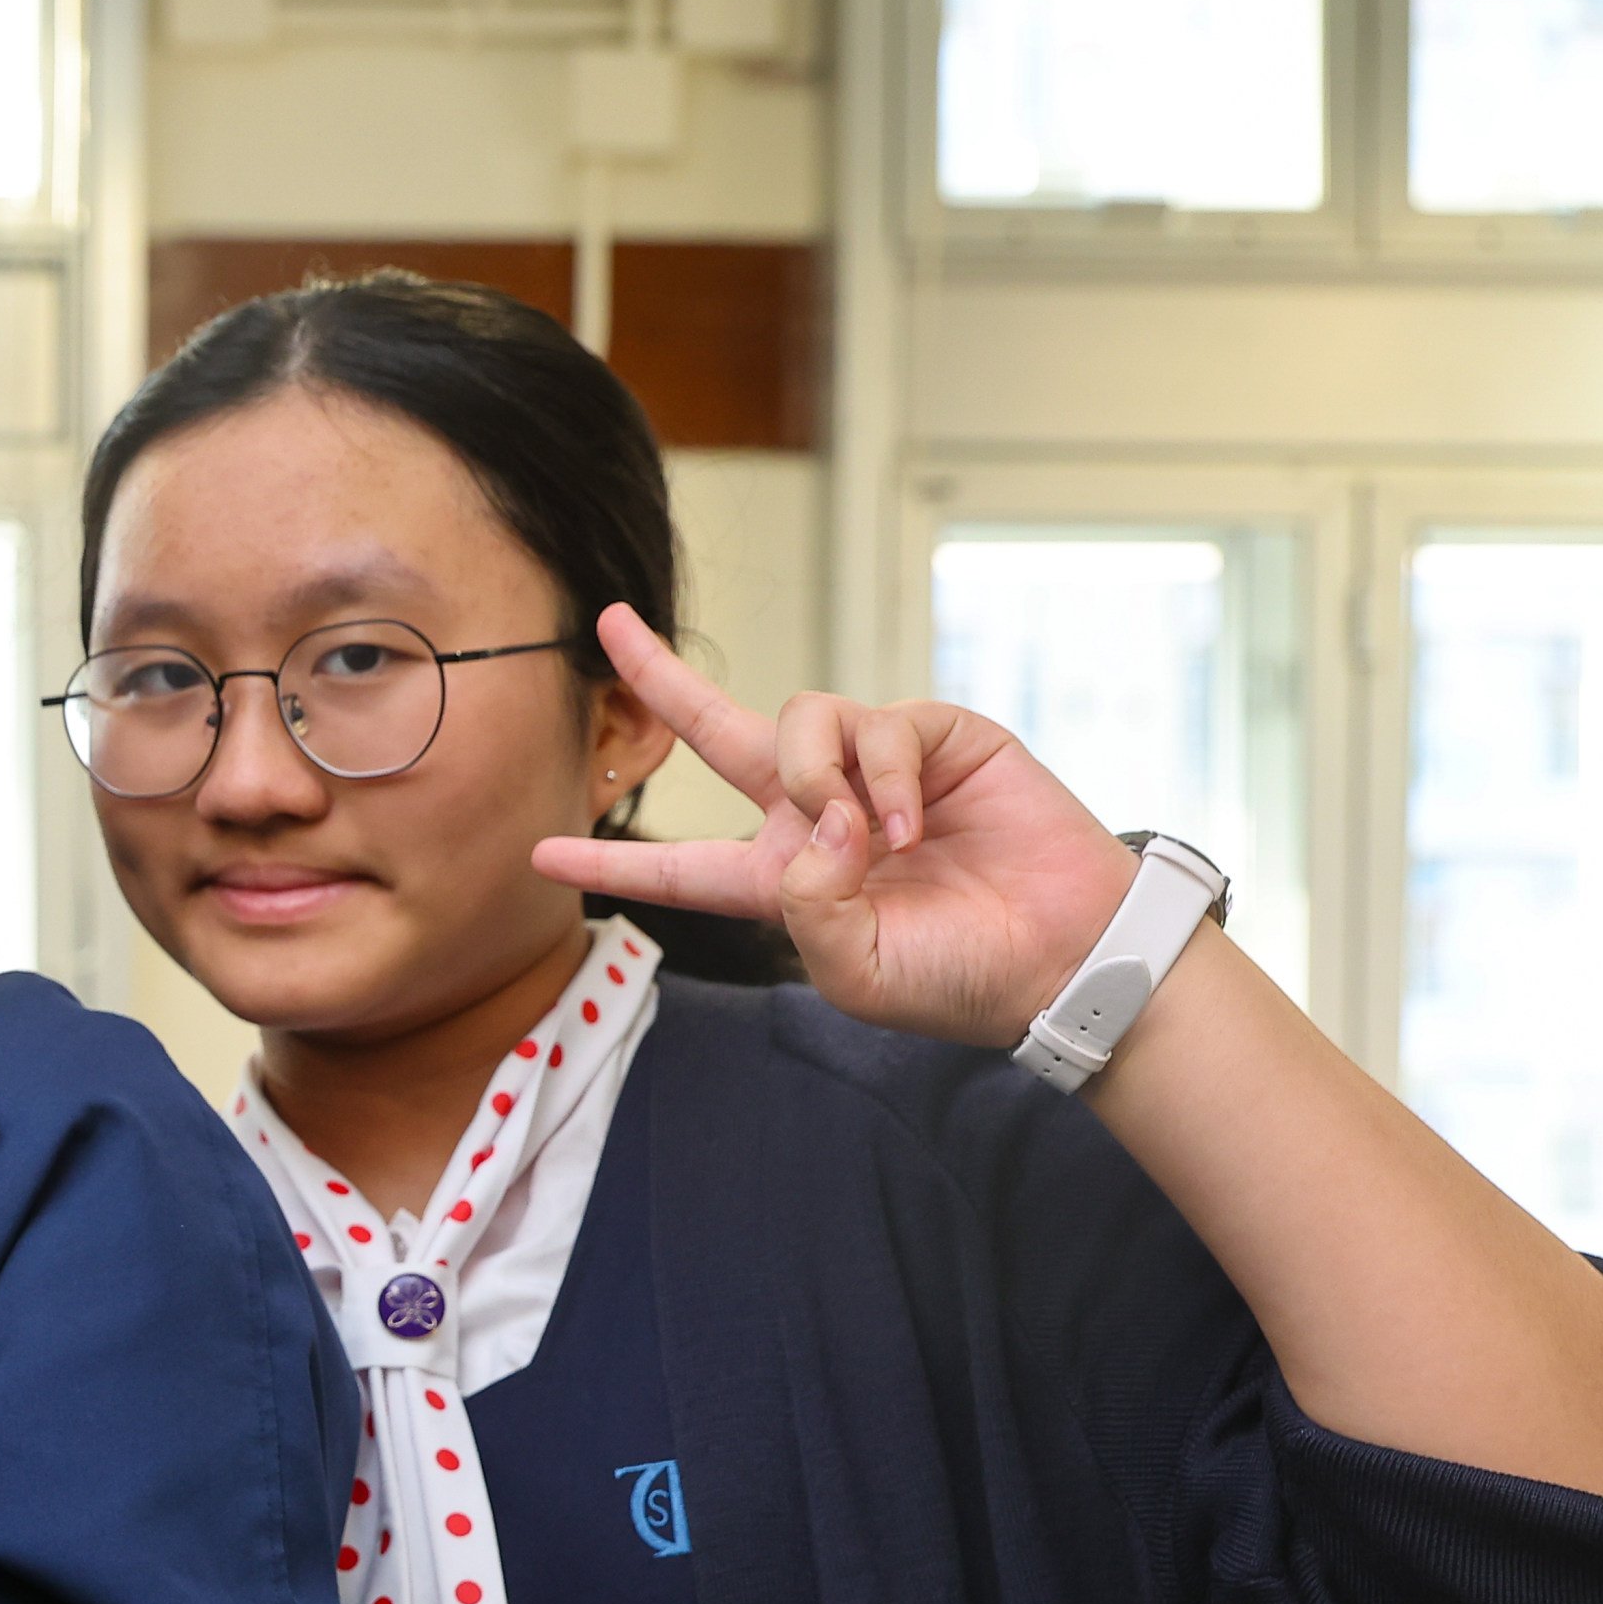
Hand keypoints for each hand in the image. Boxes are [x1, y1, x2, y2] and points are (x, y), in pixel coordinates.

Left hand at [536, 604, 1146, 1048]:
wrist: (1062, 955)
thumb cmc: (959, 978)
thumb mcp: (859, 971)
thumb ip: (807, 908)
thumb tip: (809, 826)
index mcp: (782, 883)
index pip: (681, 869)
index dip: (614, 864)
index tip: (540, 856)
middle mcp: (815, 815)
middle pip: (717, 732)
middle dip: (662, 677)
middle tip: (610, 625)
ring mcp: (873, 769)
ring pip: (798, 722)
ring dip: (821, 778)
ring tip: (874, 841)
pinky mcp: (932, 737)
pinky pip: (874, 724)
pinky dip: (882, 777)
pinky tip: (915, 827)